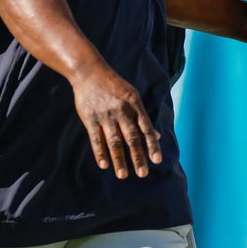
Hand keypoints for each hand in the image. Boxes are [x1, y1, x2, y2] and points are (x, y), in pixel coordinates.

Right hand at [68, 63, 161, 179]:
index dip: (152, 144)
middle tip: (143, 174)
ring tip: (123, 175)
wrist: (89, 72)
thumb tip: (156, 135)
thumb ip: (142, 117)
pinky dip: (100, 153)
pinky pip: (96, 139)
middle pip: (131, 137)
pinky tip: (105, 165)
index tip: (157, 160)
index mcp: (134, 104)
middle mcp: (121, 110)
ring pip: (114, 141)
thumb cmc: (115, 86)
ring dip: (119, 159)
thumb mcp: (132, 96)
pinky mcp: (90, 119)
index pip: (146, 127)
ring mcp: (105, 115)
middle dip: (138, 156)